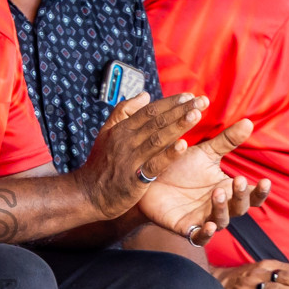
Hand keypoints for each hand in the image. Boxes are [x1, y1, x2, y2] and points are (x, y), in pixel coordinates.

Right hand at [75, 93, 209, 218]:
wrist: (87, 194)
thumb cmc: (100, 163)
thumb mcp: (106, 132)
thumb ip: (123, 112)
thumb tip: (145, 94)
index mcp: (121, 128)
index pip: (149, 110)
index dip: (170, 102)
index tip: (189, 96)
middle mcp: (126, 140)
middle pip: (157, 121)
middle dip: (181, 110)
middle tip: (202, 101)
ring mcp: (130, 159)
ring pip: (158, 138)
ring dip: (178, 126)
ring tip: (196, 115)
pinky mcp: (134, 179)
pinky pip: (154, 165)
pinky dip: (168, 155)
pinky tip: (183, 146)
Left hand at [135, 117, 263, 240]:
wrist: (147, 177)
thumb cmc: (179, 166)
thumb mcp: (204, 152)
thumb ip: (226, 140)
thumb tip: (249, 121)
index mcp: (227, 189)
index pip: (252, 194)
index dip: (260, 191)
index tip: (264, 180)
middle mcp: (219, 206)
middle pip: (240, 208)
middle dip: (241, 196)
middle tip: (236, 181)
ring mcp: (203, 218)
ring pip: (222, 221)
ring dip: (222, 209)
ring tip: (217, 193)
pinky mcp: (185, 228)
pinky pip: (199, 237)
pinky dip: (206, 234)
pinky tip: (209, 226)